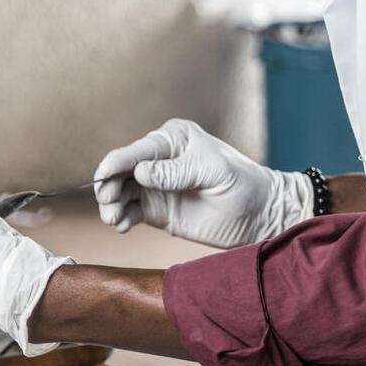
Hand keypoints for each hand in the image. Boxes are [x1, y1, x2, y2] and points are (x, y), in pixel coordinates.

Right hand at [93, 118, 310, 247]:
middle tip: (108, 203)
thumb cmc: (243, 184)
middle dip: (110, 186)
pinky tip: (122, 226)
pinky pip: (131, 212)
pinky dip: (122, 218)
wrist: (261, 215)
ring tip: (114, 219)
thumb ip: (177, 172)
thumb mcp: (213, 172)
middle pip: (123, 171)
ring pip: (122, 192)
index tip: (104, 176)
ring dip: (112, 204)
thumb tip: (139, 172)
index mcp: (173, 139)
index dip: (117, 162)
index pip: (138, 150)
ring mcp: (156, 186)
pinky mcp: (157, 210)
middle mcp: (159, 160)